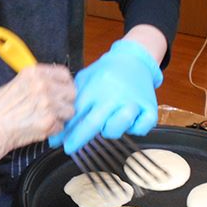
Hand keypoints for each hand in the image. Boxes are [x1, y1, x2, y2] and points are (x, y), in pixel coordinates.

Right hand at [0, 64, 74, 165]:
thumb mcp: (15, 84)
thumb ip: (36, 83)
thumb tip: (53, 86)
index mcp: (34, 73)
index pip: (65, 74)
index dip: (65, 84)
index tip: (62, 90)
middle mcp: (44, 85)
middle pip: (71, 92)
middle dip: (65, 102)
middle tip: (55, 108)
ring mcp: (48, 104)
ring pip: (70, 111)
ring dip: (61, 117)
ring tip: (45, 119)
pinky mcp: (50, 122)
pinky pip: (62, 127)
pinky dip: (54, 130)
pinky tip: (39, 128)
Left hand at [48, 39, 161, 154]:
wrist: (133, 59)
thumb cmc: (105, 73)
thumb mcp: (84, 79)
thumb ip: (73, 100)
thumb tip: (58, 124)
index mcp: (96, 87)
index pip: (77, 112)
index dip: (66, 130)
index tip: (57, 142)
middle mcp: (114, 95)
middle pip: (93, 123)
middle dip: (78, 139)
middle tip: (70, 148)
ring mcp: (132, 101)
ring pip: (117, 129)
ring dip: (110, 131)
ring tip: (108, 123)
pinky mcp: (149, 107)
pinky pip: (141, 128)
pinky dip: (135, 129)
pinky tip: (129, 123)